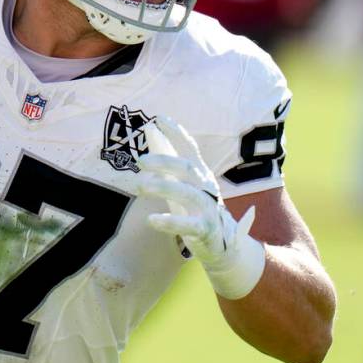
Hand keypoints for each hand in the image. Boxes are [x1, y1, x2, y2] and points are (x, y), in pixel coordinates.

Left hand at [136, 116, 265, 299]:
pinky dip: (169, 222)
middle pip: (187, 168)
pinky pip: (188, 224)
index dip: (177, 133)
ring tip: (141, 185)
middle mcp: (206, 186)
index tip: (159, 119)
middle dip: (164, 162)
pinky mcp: (206, 229)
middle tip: (140, 161)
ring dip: (164, 187)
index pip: (190, 148)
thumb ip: (166, 157)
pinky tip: (151, 220)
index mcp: (200, 173)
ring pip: (188, 194)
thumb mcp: (180, 181)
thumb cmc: (195, 207)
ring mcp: (208, 208)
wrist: (222, 243)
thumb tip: (150, 128)